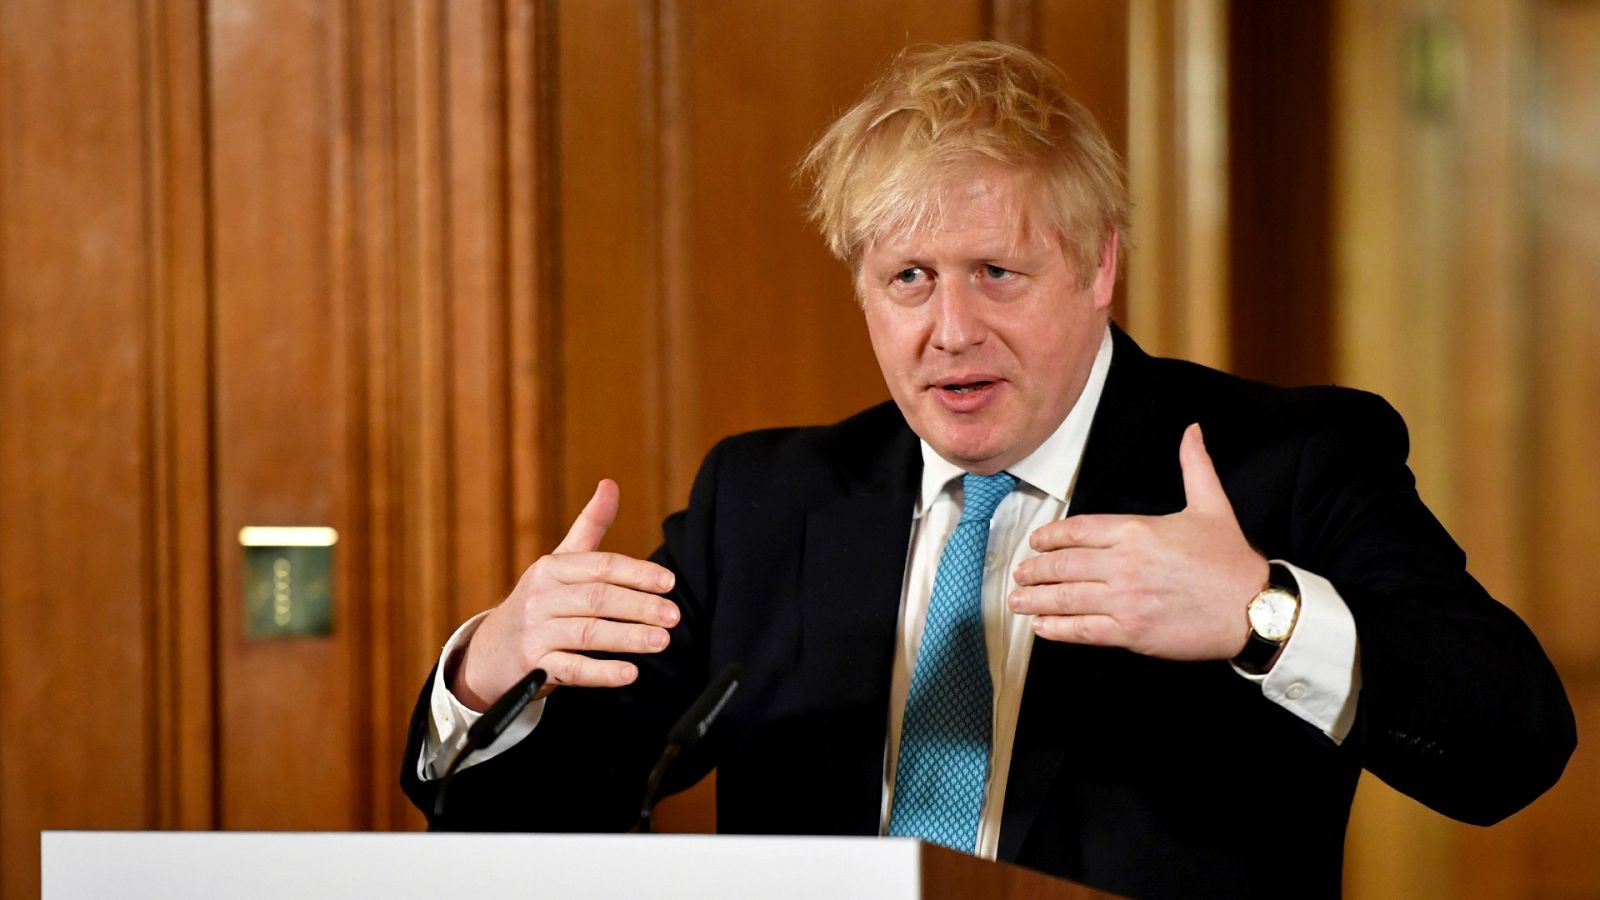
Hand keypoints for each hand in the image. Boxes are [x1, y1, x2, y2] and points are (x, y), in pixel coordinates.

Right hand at [450, 479, 679, 710]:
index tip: (668, 582)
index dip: (637, 573)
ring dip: (627, 638)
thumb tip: (610, 484)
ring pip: (587, 634)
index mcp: (552, 568)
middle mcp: (541, 598)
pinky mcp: (534, 667)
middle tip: (674, 615)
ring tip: (661, 640)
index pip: (600, 566)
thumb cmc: (539, 602)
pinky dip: (601, 672)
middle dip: (639, 607)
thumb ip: (590, 526)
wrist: (490, 652)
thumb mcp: (559, 563)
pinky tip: (630, 672)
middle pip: (597, 599)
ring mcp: (536, 633)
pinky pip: (571, 670)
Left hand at [1009, 423, 1267, 659]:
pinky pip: (1083, 630)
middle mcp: (1124, 564)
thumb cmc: (1231, 559)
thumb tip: (1192, 430)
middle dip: (1035, 570)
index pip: (1077, 530)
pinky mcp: (1131, 632)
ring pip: (1066, 598)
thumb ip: (1194, 466)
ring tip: (1017, 600)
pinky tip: (1041, 627)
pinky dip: (1057, 628)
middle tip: (1018, 574)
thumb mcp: (1212, 505)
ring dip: (1036, 599)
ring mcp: (1125, 599)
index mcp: (1137, 531)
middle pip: (1064, 565)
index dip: (1050, 537)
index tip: (1036, 542)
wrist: (1253, 608)